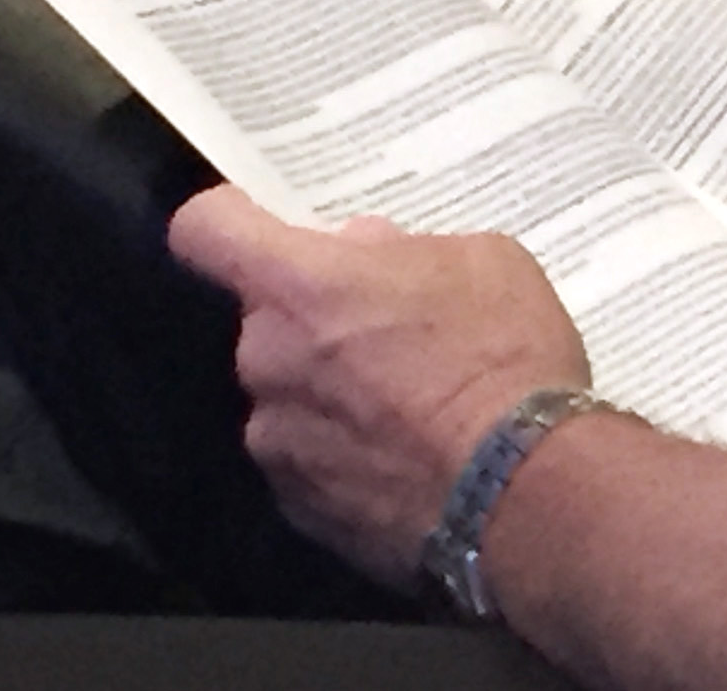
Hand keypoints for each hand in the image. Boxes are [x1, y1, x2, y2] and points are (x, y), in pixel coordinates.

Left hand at [168, 185, 590, 587]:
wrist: (519, 489)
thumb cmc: (504, 357)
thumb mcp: (482, 261)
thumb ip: (405, 252)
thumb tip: (367, 255)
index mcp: (301, 285)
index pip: (207, 230)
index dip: (229, 219)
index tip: (264, 225)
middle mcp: (267, 359)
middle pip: (266, 318)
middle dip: (317, 317)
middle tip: (392, 326)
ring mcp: (275, 440)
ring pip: (289, 391)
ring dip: (331, 388)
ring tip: (412, 403)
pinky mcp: (297, 506)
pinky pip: (308, 456)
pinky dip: (346, 450)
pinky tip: (408, 454)